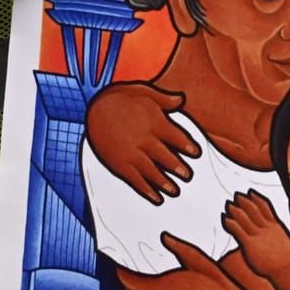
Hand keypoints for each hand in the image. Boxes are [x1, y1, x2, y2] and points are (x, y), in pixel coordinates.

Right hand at [85, 82, 199, 202]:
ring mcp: (131, 154)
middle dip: (178, 168)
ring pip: (152, 172)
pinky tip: (156, 198)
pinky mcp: (119, 164)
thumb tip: (182, 99)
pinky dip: (147, 190)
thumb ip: (165, 99)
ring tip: (175, 191)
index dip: (188, 146)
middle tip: (188, 175)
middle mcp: (144, 140)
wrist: (93, 109)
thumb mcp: (144, 92)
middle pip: (166, 157)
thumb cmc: (120, 98)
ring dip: (165, 183)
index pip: (176, 137)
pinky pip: (135, 180)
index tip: (196, 153)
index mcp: (154, 122)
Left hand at [117, 235, 243, 289]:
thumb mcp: (203, 262)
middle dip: (126, 287)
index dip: (124, 276)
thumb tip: (164, 237)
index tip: (119, 268)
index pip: (136, 283)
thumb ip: (181, 249)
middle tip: (123, 276)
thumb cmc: (221, 286)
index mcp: (171, 286)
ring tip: (133, 289)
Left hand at [223, 191, 289, 277]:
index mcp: (275, 225)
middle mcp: (266, 227)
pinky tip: (225, 218)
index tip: (250, 192)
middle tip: (236, 195)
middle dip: (244, 201)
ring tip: (228, 204)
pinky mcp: (249, 243)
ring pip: (244, 217)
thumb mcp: (283, 242)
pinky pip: (237, 229)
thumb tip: (273, 238)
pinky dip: (230, 222)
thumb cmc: (285, 260)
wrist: (287, 268)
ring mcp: (258, 234)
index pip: (265, 206)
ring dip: (235, 209)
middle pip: (253, 209)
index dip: (256, 198)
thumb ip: (276, 236)